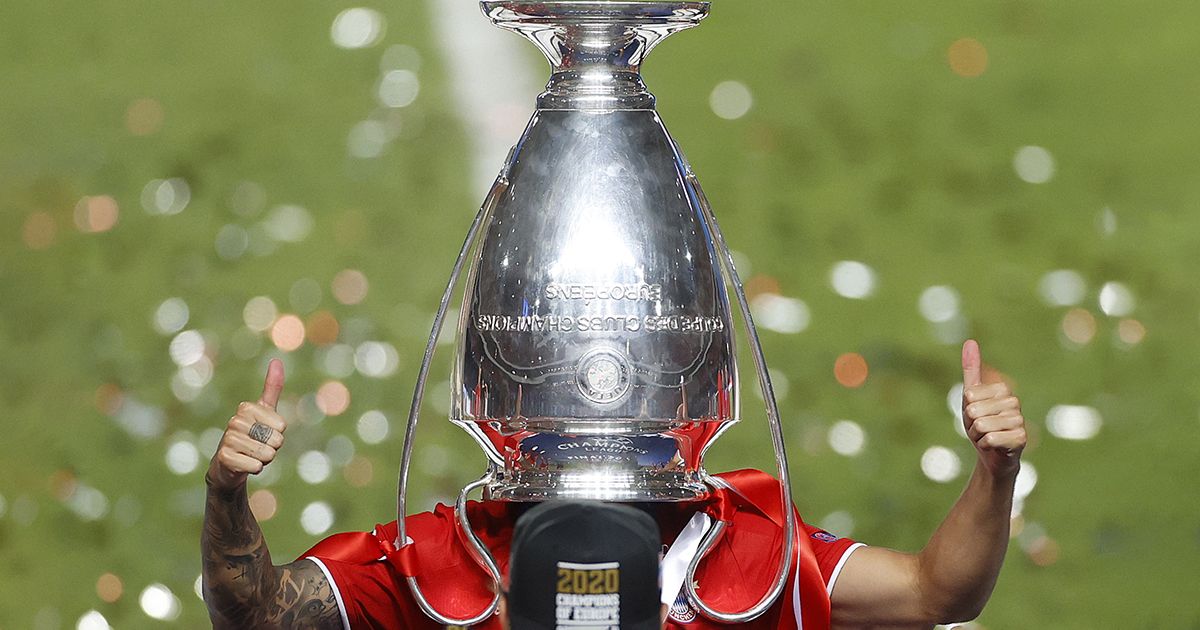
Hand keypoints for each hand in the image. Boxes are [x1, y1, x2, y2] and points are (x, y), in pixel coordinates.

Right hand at [207, 359, 286, 490]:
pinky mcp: (224, 458)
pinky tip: (245, 465)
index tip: (265, 433)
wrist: (229, 465)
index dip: (278, 434)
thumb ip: (272, 388)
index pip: (281, 425)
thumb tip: (277, 360)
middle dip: (272, 448)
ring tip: (251, 455)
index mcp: (246, 408)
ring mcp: (228, 439)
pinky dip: (255, 469)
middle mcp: (235, 421)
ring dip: (264, 459)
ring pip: (267, 454)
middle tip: (258, 446)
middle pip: (276, 440)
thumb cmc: (252, 435)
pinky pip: (256, 466)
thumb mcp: (264, 412)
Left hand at [961, 340, 1025, 478]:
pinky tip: (994, 446)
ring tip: (987, 437)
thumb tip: (970, 341)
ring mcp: (1019, 420)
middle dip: (971, 424)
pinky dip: (985, 445)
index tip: (975, 414)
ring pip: (981, 426)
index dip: (967, 408)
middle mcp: (1014, 402)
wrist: (991, 454)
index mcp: (1003, 389)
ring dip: (978, 436)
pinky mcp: (1021, 439)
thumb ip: (971, 369)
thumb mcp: (970, 396)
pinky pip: (990, 439)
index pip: (970, 395)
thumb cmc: (980, 422)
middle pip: (974, 411)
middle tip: (981, 429)